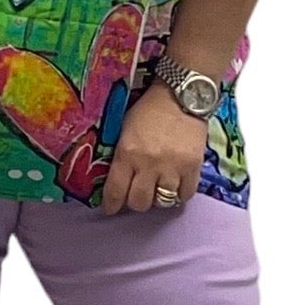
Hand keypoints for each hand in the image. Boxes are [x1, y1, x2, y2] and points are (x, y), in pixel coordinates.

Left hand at [98, 80, 208, 213]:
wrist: (180, 95)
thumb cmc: (148, 110)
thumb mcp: (124, 130)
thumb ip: (121, 156)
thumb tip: (116, 179)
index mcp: (127, 153)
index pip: (115, 191)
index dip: (111, 205)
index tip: (111, 209)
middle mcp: (148, 164)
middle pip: (139, 202)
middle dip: (135, 202)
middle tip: (137, 195)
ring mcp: (173, 167)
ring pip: (162, 201)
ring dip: (157, 198)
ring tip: (157, 190)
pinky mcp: (193, 167)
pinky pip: (185, 194)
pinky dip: (179, 194)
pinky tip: (175, 186)